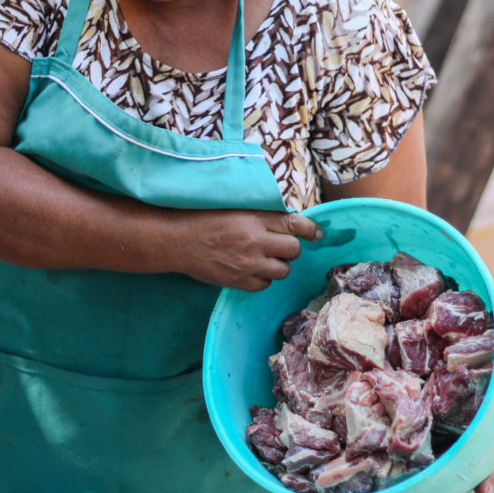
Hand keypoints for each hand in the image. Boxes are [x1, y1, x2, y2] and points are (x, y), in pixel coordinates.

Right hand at [172, 209, 321, 290]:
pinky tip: (252, 269)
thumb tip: (288, 221)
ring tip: (264, 257)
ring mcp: (247, 264)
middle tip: (278, 244)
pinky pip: (264, 285)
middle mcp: (254, 241)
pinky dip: (263, 278)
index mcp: (253, 218)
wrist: (177, 241)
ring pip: (283, 270)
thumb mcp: (234, 207)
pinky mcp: (238, 281)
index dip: (310, 229)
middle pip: (293, 249)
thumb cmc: (203, 219)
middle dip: (290, 247)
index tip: (316, 233)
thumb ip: (261, 214)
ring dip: (278, 264)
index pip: (294, 224)